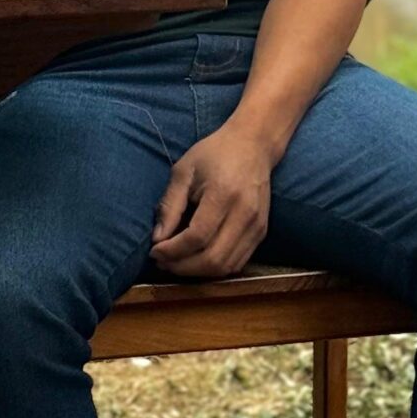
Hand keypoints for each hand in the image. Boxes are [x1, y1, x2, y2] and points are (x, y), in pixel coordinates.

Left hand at [150, 122, 272, 279]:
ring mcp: (257, 226)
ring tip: (176, 263)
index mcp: (224, 194)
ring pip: (226, 267)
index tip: (154, 251)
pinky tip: (197, 260)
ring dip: (197, 272)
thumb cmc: (214, 153)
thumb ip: (170, 205)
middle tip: (162, 261)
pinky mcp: (261, 233)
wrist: (254, 145)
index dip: (172, 251)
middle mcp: (245, 214)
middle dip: (182, 267)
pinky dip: (214, 269)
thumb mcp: (184, 171)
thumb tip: (157, 239)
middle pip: (212, 259)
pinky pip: (237, 263)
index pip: (197, 237)